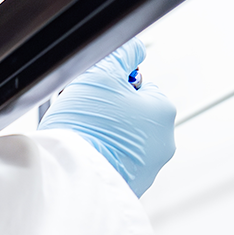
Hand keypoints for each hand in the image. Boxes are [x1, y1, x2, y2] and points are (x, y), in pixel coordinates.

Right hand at [40, 39, 175, 195]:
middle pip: (135, 114)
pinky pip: (120, 163)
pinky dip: (107, 157)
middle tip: (89, 115)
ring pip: (127, 140)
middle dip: (114, 112)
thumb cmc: (85, 126)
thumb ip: (121, 54)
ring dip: (110, 136)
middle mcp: (164, 141)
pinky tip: (91, 154)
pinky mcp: (134, 186)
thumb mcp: (100, 74)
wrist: (69, 174)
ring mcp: (150, 167)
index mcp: (162, 110)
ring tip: (87, 137)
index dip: (115, 87)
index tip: (98, 95)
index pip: (141, 86)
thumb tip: (134, 48)